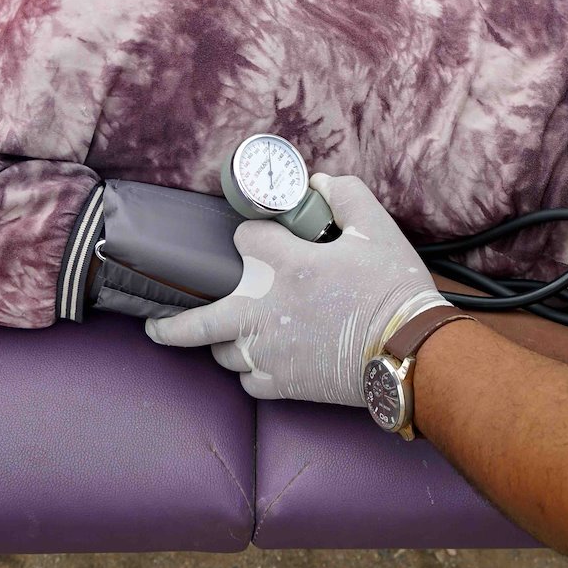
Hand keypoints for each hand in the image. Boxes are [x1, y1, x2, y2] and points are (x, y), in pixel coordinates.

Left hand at [144, 174, 448, 405]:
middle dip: (170, 324)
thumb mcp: (376, 227)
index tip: (261, 238)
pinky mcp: (284, 384)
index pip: (243, 240)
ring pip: (222, 353)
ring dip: (222, 342)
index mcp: (287, 266)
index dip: (252, 236)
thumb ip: (344, 193)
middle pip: (198, 320)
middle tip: (154, 325)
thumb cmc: (394, 289)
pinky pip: (248, 382)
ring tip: (224, 336)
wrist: (413, 351)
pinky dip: (249, 372)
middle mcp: (265, 312)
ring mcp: (271, 352)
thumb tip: (318, 182)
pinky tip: (257, 363)